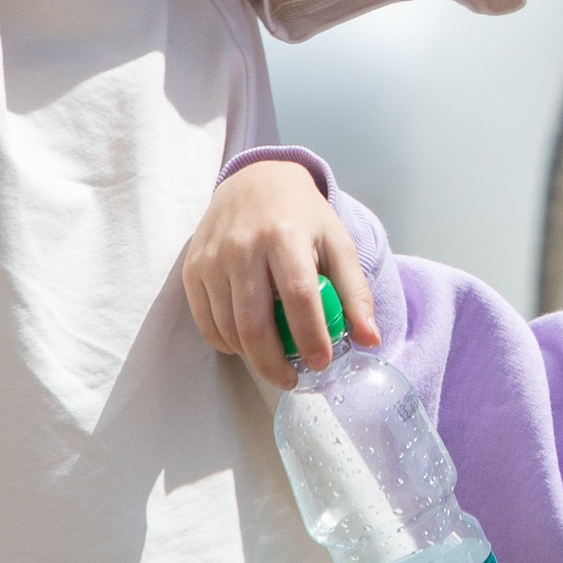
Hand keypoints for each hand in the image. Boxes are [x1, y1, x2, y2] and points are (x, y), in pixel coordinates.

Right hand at [181, 161, 380, 386]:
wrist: (255, 182)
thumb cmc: (303, 218)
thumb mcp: (338, 243)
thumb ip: (356, 292)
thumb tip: (370, 340)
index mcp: (285, 235)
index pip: (298, 296)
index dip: (310, 335)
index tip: (321, 363)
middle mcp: (243, 246)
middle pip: (254, 321)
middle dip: (274, 363)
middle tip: (292, 380)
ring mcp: (212, 258)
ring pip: (228, 327)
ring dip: (251, 357)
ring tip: (275, 364)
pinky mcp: (192, 268)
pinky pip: (206, 321)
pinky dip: (227, 343)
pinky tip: (247, 346)